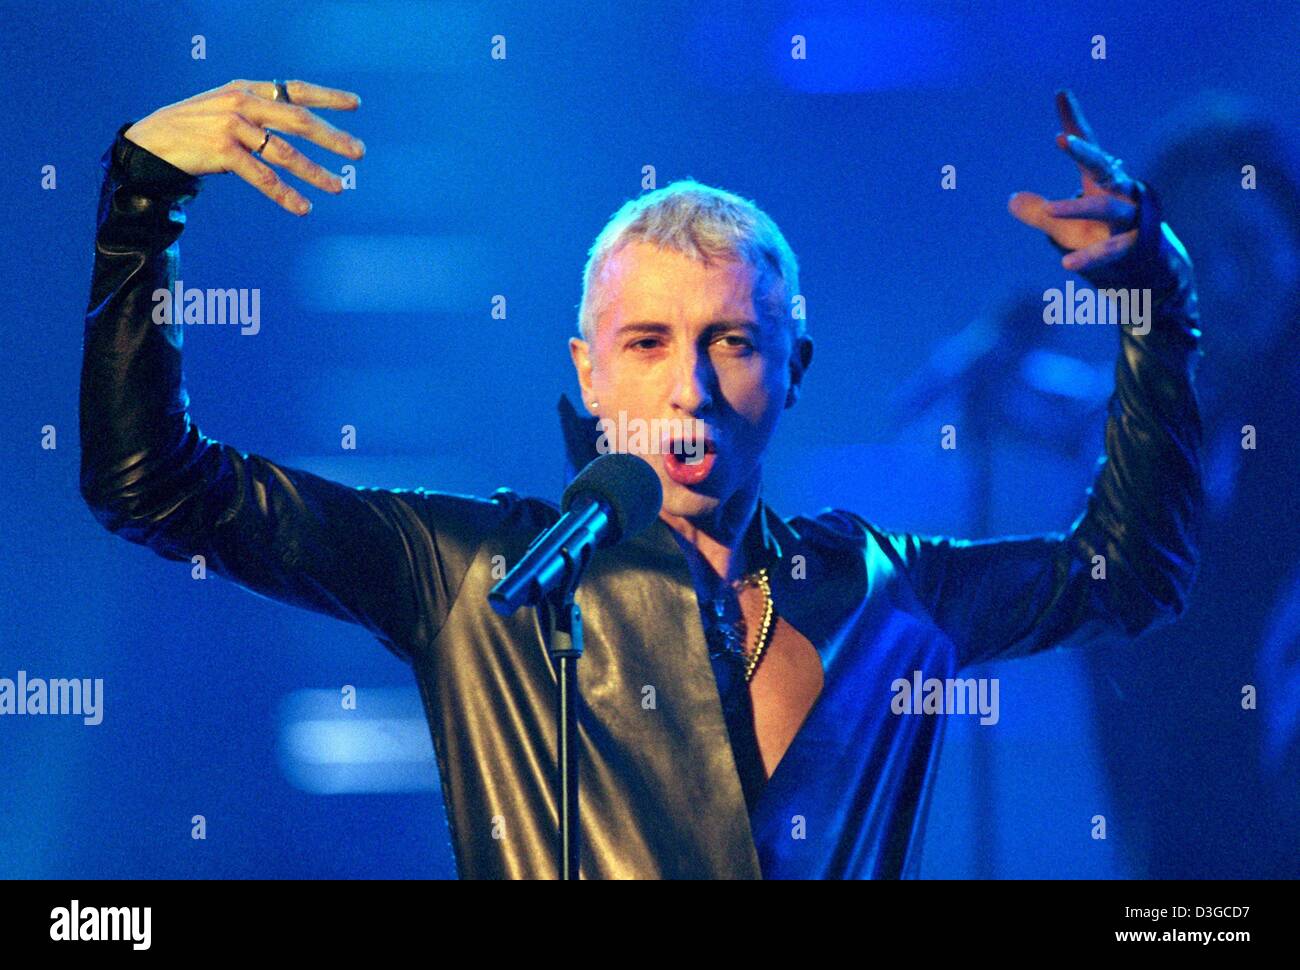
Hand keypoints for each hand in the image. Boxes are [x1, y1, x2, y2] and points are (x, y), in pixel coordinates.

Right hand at [123, 79, 364, 214]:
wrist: (151, 141)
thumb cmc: (196, 129)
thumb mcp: (228, 110)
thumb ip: (260, 114)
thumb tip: (301, 128)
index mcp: (247, 89)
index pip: (295, 89)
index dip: (327, 96)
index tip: (356, 104)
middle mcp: (242, 102)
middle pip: (298, 120)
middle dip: (332, 137)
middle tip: (359, 153)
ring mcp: (232, 126)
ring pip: (284, 152)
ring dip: (315, 172)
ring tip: (338, 187)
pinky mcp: (222, 150)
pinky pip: (263, 177)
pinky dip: (285, 194)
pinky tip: (303, 207)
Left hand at [1008, 89, 1139, 274]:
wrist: (1147, 265)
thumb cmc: (1102, 237)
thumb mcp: (1065, 227)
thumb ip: (1039, 214)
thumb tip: (1011, 201)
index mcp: (1101, 182)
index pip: (1088, 146)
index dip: (1074, 121)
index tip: (1061, 92)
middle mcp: (1119, 193)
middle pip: (1102, 167)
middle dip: (1085, 153)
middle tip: (1064, 139)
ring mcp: (1128, 218)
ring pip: (1105, 208)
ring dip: (1077, 208)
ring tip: (1049, 209)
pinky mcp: (1132, 246)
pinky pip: (1110, 250)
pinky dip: (1090, 257)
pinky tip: (1067, 265)